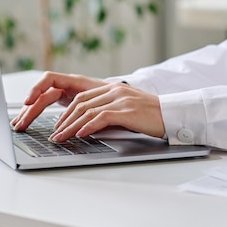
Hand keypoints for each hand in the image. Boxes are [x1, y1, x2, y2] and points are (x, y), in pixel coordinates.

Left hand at [10, 72, 165, 141]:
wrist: (172, 114)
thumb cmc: (151, 116)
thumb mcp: (126, 111)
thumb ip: (107, 112)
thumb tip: (86, 126)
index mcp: (112, 88)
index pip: (80, 95)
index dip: (64, 109)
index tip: (54, 122)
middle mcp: (113, 90)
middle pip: (79, 102)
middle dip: (62, 120)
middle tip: (54, 134)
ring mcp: (120, 98)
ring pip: (86, 110)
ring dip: (70, 126)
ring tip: (60, 139)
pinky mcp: (126, 110)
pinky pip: (101, 117)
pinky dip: (88, 126)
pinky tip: (80, 135)